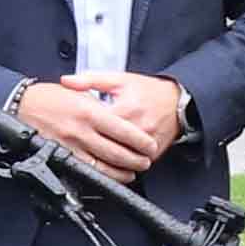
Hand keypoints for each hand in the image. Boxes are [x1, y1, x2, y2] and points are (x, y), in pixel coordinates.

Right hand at [14, 76, 158, 179]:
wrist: (21, 105)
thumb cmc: (49, 96)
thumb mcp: (79, 91)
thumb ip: (100, 104)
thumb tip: (121, 117)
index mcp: (89, 111)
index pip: (123, 130)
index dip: (140, 141)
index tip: (150, 145)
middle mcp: (81, 130)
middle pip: (116, 152)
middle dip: (136, 160)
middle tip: (146, 161)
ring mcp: (71, 146)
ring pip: (103, 166)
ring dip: (122, 172)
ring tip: (133, 171)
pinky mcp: (61, 157)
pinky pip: (86, 171)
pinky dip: (102, 176)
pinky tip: (111, 176)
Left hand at [60, 69, 189, 162]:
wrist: (178, 101)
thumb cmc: (147, 90)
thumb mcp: (118, 80)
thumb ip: (90, 80)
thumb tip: (66, 81)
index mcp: (126, 108)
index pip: (97, 126)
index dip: (81, 129)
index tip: (69, 130)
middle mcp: (138, 128)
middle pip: (108, 147)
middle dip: (90, 149)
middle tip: (76, 148)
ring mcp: (147, 143)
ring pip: (121, 160)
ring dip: (105, 161)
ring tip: (90, 157)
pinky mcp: (154, 153)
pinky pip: (134, 164)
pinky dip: (121, 165)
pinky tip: (109, 163)